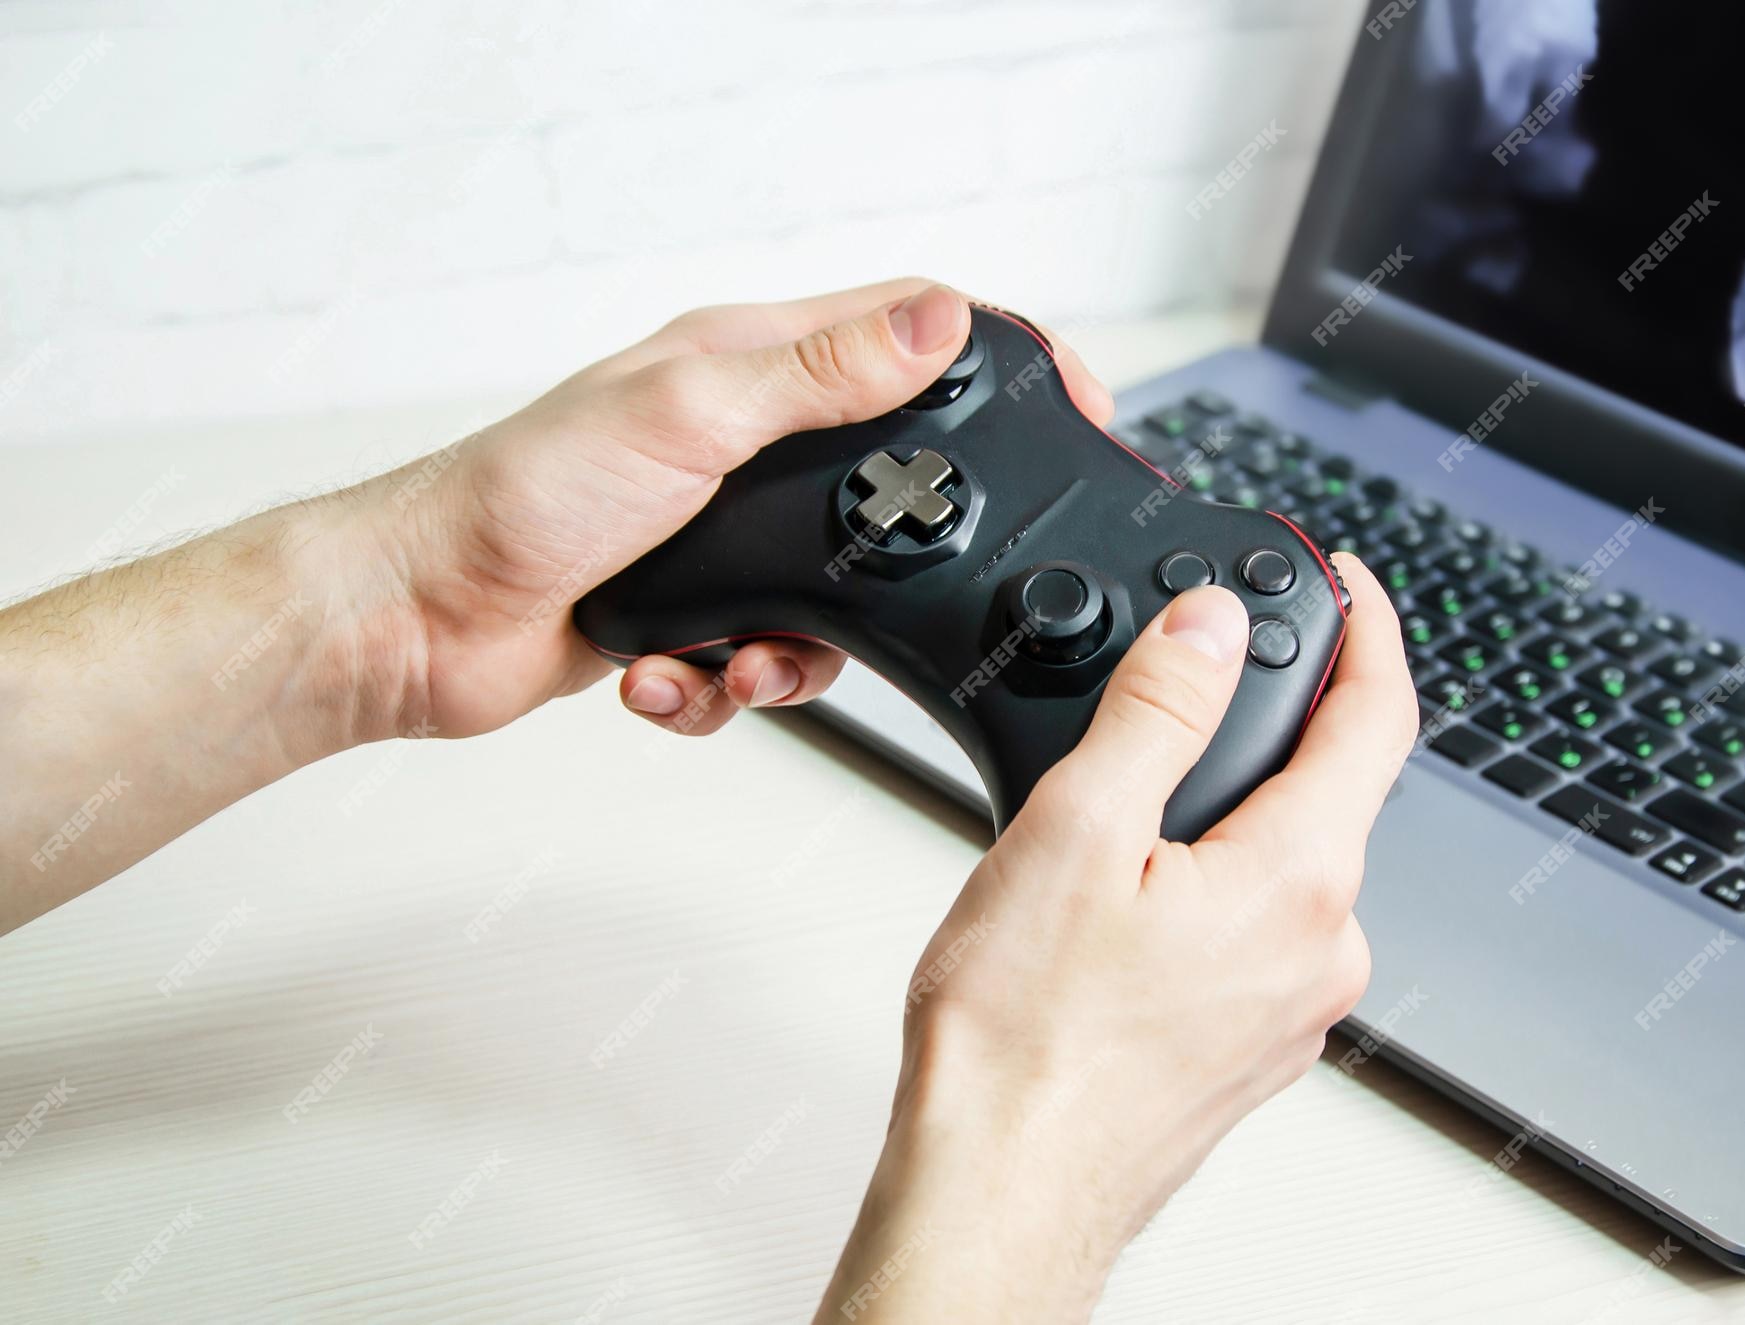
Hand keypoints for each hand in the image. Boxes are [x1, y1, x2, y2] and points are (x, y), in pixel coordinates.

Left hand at [351, 278, 1114, 741]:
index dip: (998, 359)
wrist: (416, 622)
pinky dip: (727, 685)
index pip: (908, 330)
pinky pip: (768, 659)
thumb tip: (937, 322)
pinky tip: (673, 675)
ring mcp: (724, 531)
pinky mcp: (700, 611)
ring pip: (837, 596)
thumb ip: (819, 376)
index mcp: (748, 365)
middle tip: (926, 586)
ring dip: (799, 649)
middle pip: (890, 482)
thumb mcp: (686, 417)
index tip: (1074, 404)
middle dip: (904, 551)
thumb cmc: (514, 498)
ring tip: (745, 658)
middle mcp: (744, 442)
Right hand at [816, 557, 1415, 1322]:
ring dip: (1220, 816)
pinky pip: (1249, 934)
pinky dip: (1201, 890)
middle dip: (1263, 727)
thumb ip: (1157, 711)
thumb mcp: (1077, 830)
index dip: (1368, 626)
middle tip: (1180, 685)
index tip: (1345, 580)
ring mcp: (1291, 1009)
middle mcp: (1323, 948)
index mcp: (1299, 879)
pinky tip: (1112, 912)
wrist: (1000, 1195)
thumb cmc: (1024, 1044)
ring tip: (1110, 819)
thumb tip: (1209, 626)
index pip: (1378, 717)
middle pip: (1327, 790)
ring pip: (1279, 866)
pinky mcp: (1249, 1049)